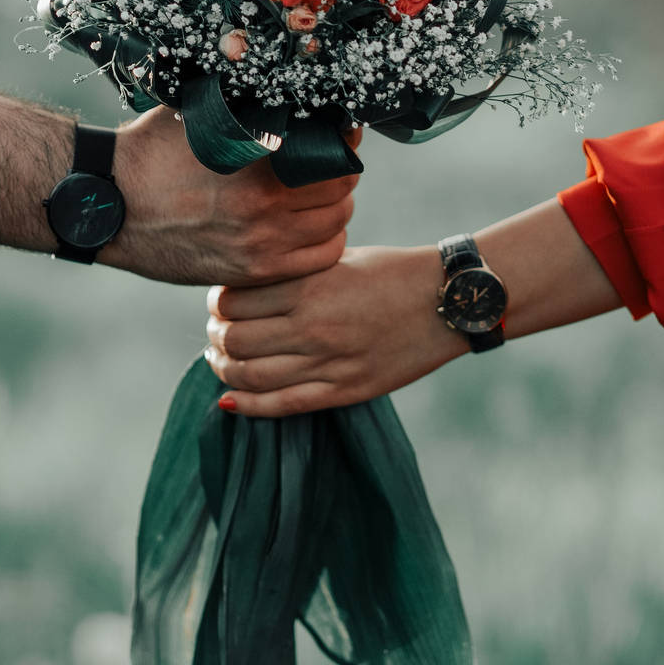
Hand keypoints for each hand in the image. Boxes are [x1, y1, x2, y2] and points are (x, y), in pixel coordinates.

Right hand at [106, 107, 357, 285]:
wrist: (109, 205)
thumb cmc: (150, 152)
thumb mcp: (198, 112)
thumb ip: (246, 103)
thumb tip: (284, 83)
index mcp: (257, 159)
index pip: (334, 149)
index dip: (344, 138)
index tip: (340, 133)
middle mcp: (266, 204)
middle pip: (342, 188)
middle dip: (341, 172)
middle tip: (329, 165)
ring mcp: (262, 243)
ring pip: (336, 224)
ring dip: (335, 207)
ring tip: (319, 197)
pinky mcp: (253, 270)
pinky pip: (319, 260)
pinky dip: (325, 241)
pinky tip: (309, 228)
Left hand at [204, 244, 464, 414]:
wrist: (448, 301)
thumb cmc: (392, 271)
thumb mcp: (338, 259)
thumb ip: (294, 275)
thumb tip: (244, 289)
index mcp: (310, 285)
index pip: (234, 300)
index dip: (216, 303)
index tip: (218, 302)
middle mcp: (314, 325)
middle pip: (235, 340)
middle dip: (215, 337)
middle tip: (215, 332)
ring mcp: (329, 362)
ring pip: (250, 376)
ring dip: (224, 370)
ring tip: (222, 361)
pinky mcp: (345, 390)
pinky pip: (282, 405)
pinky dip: (247, 405)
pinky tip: (231, 398)